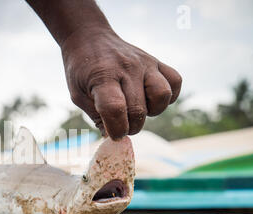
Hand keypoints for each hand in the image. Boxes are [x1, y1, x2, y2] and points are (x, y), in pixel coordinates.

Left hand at [61, 26, 181, 138]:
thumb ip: (96, 116)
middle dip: (130, 127)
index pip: (115, 109)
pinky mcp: (156, 60)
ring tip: (137, 109)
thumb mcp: (77, 95)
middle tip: (121, 124)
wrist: (89, 38)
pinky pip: (175, 81)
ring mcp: (144, 63)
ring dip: (152, 112)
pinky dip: (167, 96)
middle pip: (138, 110)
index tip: (113, 134)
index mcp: (103, 77)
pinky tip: (150, 99)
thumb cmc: (81, 71)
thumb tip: (113, 137)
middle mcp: (127, 68)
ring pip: (162, 95)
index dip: (116, 130)